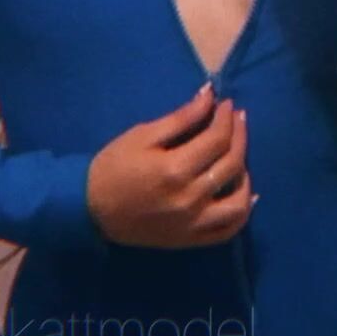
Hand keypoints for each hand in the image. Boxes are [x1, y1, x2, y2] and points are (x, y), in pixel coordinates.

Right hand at [86, 84, 253, 247]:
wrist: (91, 209)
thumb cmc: (114, 167)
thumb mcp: (142, 135)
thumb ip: (180, 118)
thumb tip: (210, 96)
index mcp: (174, 169)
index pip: (217, 139)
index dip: (226, 118)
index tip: (226, 104)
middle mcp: (189, 198)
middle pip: (231, 164)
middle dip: (239, 135)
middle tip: (237, 118)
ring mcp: (193, 224)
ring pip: (238, 201)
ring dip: (245, 174)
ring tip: (238, 156)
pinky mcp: (190, 240)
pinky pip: (227, 230)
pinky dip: (241, 211)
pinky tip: (244, 193)